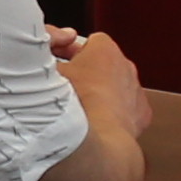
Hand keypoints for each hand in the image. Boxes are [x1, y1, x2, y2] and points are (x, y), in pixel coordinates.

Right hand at [55, 26, 148, 140]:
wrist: (95, 139)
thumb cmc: (72, 103)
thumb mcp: (48, 75)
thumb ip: (45, 62)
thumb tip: (38, 64)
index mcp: (104, 48)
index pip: (87, 42)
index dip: (71, 52)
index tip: (59, 62)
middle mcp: (125, 65)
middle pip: (103, 64)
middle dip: (87, 73)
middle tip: (67, 87)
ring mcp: (136, 89)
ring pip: (116, 87)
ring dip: (102, 95)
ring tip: (82, 109)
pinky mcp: (141, 113)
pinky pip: (127, 109)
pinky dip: (115, 115)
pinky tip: (99, 124)